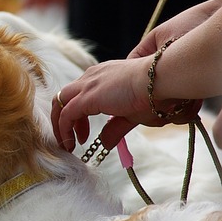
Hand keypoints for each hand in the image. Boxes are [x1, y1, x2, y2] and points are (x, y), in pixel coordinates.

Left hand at [51, 56, 200, 152]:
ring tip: (68, 144)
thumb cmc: (155, 95)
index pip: (80, 93)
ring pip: (60, 103)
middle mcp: (92, 76)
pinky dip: (64, 130)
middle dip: (65, 119)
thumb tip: (105, 144)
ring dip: (60, 125)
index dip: (78, 115)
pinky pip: (66, 115)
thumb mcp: (132, 115)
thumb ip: (115, 128)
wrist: (161, 81)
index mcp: (102, 76)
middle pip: (65, 96)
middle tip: (73, 139)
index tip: (85, 133)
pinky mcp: (87, 97)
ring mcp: (88, 85)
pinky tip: (71, 143)